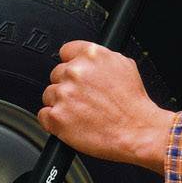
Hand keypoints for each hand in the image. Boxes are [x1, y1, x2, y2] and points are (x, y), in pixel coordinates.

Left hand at [38, 41, 174, 171]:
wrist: (138, 131)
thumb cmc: (133, 104)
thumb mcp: (125, 66)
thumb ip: (101, 59)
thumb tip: (89, 61)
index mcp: (91, 55)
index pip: (65, 52)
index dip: (71, 65)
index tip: (75, 76)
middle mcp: (75, 72)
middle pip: (56, 74)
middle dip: (67, 86)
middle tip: (84, 99)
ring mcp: (64, 94)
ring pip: (49, 94)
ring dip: (60, 103)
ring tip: (81, 113)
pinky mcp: (57, 116)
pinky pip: (44, 115)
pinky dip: (54, 121)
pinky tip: (71, 123)